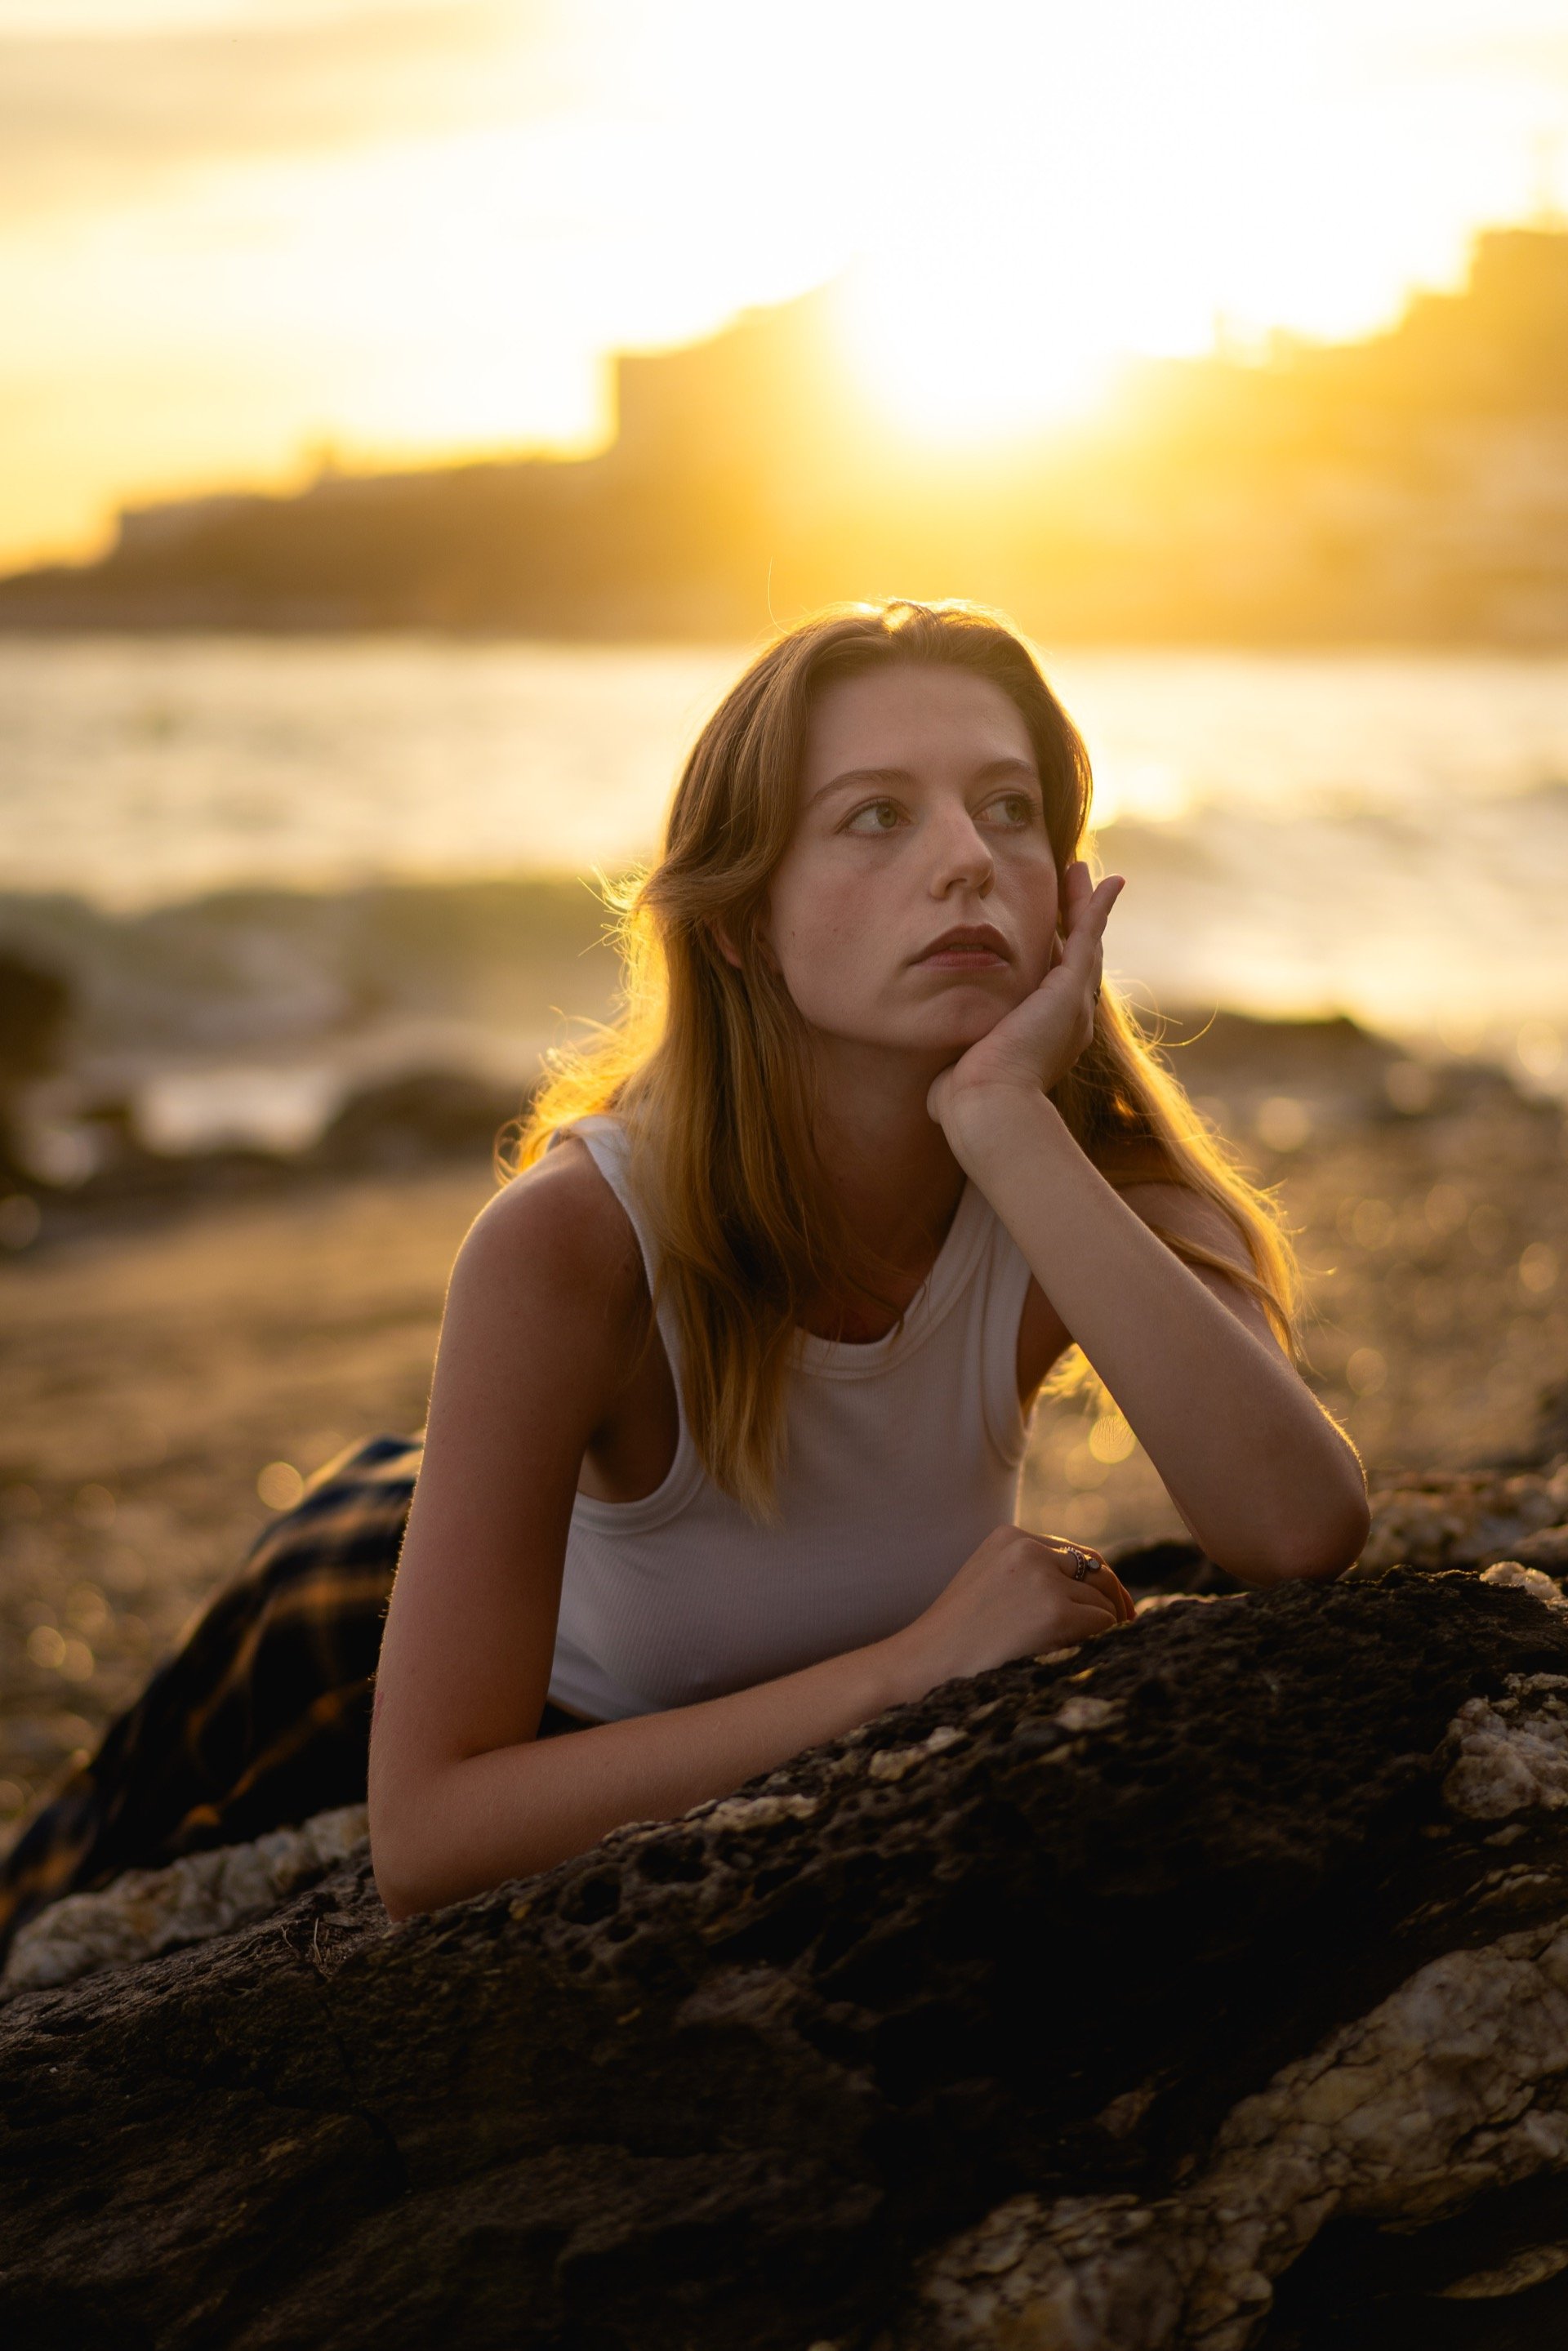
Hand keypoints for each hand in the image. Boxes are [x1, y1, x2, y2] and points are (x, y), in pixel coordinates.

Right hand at [885, 1525, 1134, 1699]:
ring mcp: (1042, 1578)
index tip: (1109, 1608)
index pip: (1072, 1553)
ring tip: (1096, 1650)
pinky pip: (1102, 1623)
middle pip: (1096, 1569)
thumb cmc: (954, 1639)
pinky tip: (1085, 1657)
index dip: (1095, 1583)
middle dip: (1114, 1599)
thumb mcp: (988, 1584)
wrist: (923, 1665)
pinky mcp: (1055, 1611)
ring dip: (1104, 1626)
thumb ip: (1028, 1575)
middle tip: (1124, 1628)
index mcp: (1010, 1537)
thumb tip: (1090, 1587)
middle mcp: (1028, 1548)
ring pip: (1101, 1599)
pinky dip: (1103, 1640)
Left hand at [927, 862, 1122, 1150]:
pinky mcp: (1070, 989)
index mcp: (1043, 1041)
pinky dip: (1097, 907)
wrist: (987, 1106)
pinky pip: (1089, 936)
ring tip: (1085, 875)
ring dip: (1085, 907)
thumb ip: (953, 1080)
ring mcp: (1073, 1004)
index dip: (1050, 962)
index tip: (1045, 939)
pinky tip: (1106, 881)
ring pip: (1086, 943)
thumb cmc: (966, 1104)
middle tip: (1079, 893)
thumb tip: (936, 1093)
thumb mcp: (958, 1084)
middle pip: (1077, 962)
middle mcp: (1067, 1022)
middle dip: (1076, 926)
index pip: (1050, 991)